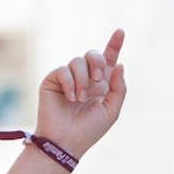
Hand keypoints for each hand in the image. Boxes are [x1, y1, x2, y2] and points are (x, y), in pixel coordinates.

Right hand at [37, 29, 126, 157]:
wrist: (67, 141)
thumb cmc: (89, 129)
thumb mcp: (111, 110)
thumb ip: (118, 88)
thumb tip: (120, 65)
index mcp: (100, 85)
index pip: (108, 61)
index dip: (114, 45)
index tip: (121, 31)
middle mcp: (84, 78)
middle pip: (93, 54)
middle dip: (98, 62)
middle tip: (98, 80)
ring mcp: (68, 78)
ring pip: (78, 61)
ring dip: (83, 80)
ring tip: (80, 99)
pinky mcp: (53, 79)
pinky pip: (63, 69)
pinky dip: (70, 83)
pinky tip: (71, 98)